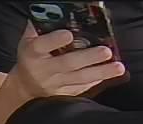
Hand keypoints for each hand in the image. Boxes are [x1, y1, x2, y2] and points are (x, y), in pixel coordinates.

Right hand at [9, 24, 125, 101]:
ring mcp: (55, 85)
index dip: (55, 40)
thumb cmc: (30, 58)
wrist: (24, 87)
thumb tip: (56, 9)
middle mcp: (44, 70)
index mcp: (32, 53)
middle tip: (106, 51)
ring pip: (79, 79)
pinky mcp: (63, 95)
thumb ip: (41, 26)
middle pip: (67, 64)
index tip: (68, 34)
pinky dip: (96, 81)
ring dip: (100, 72)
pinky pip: (82, 88)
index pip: (41, 46)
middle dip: (89, 57)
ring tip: (117, 67)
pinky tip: (109, 75)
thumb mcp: (28, 40)